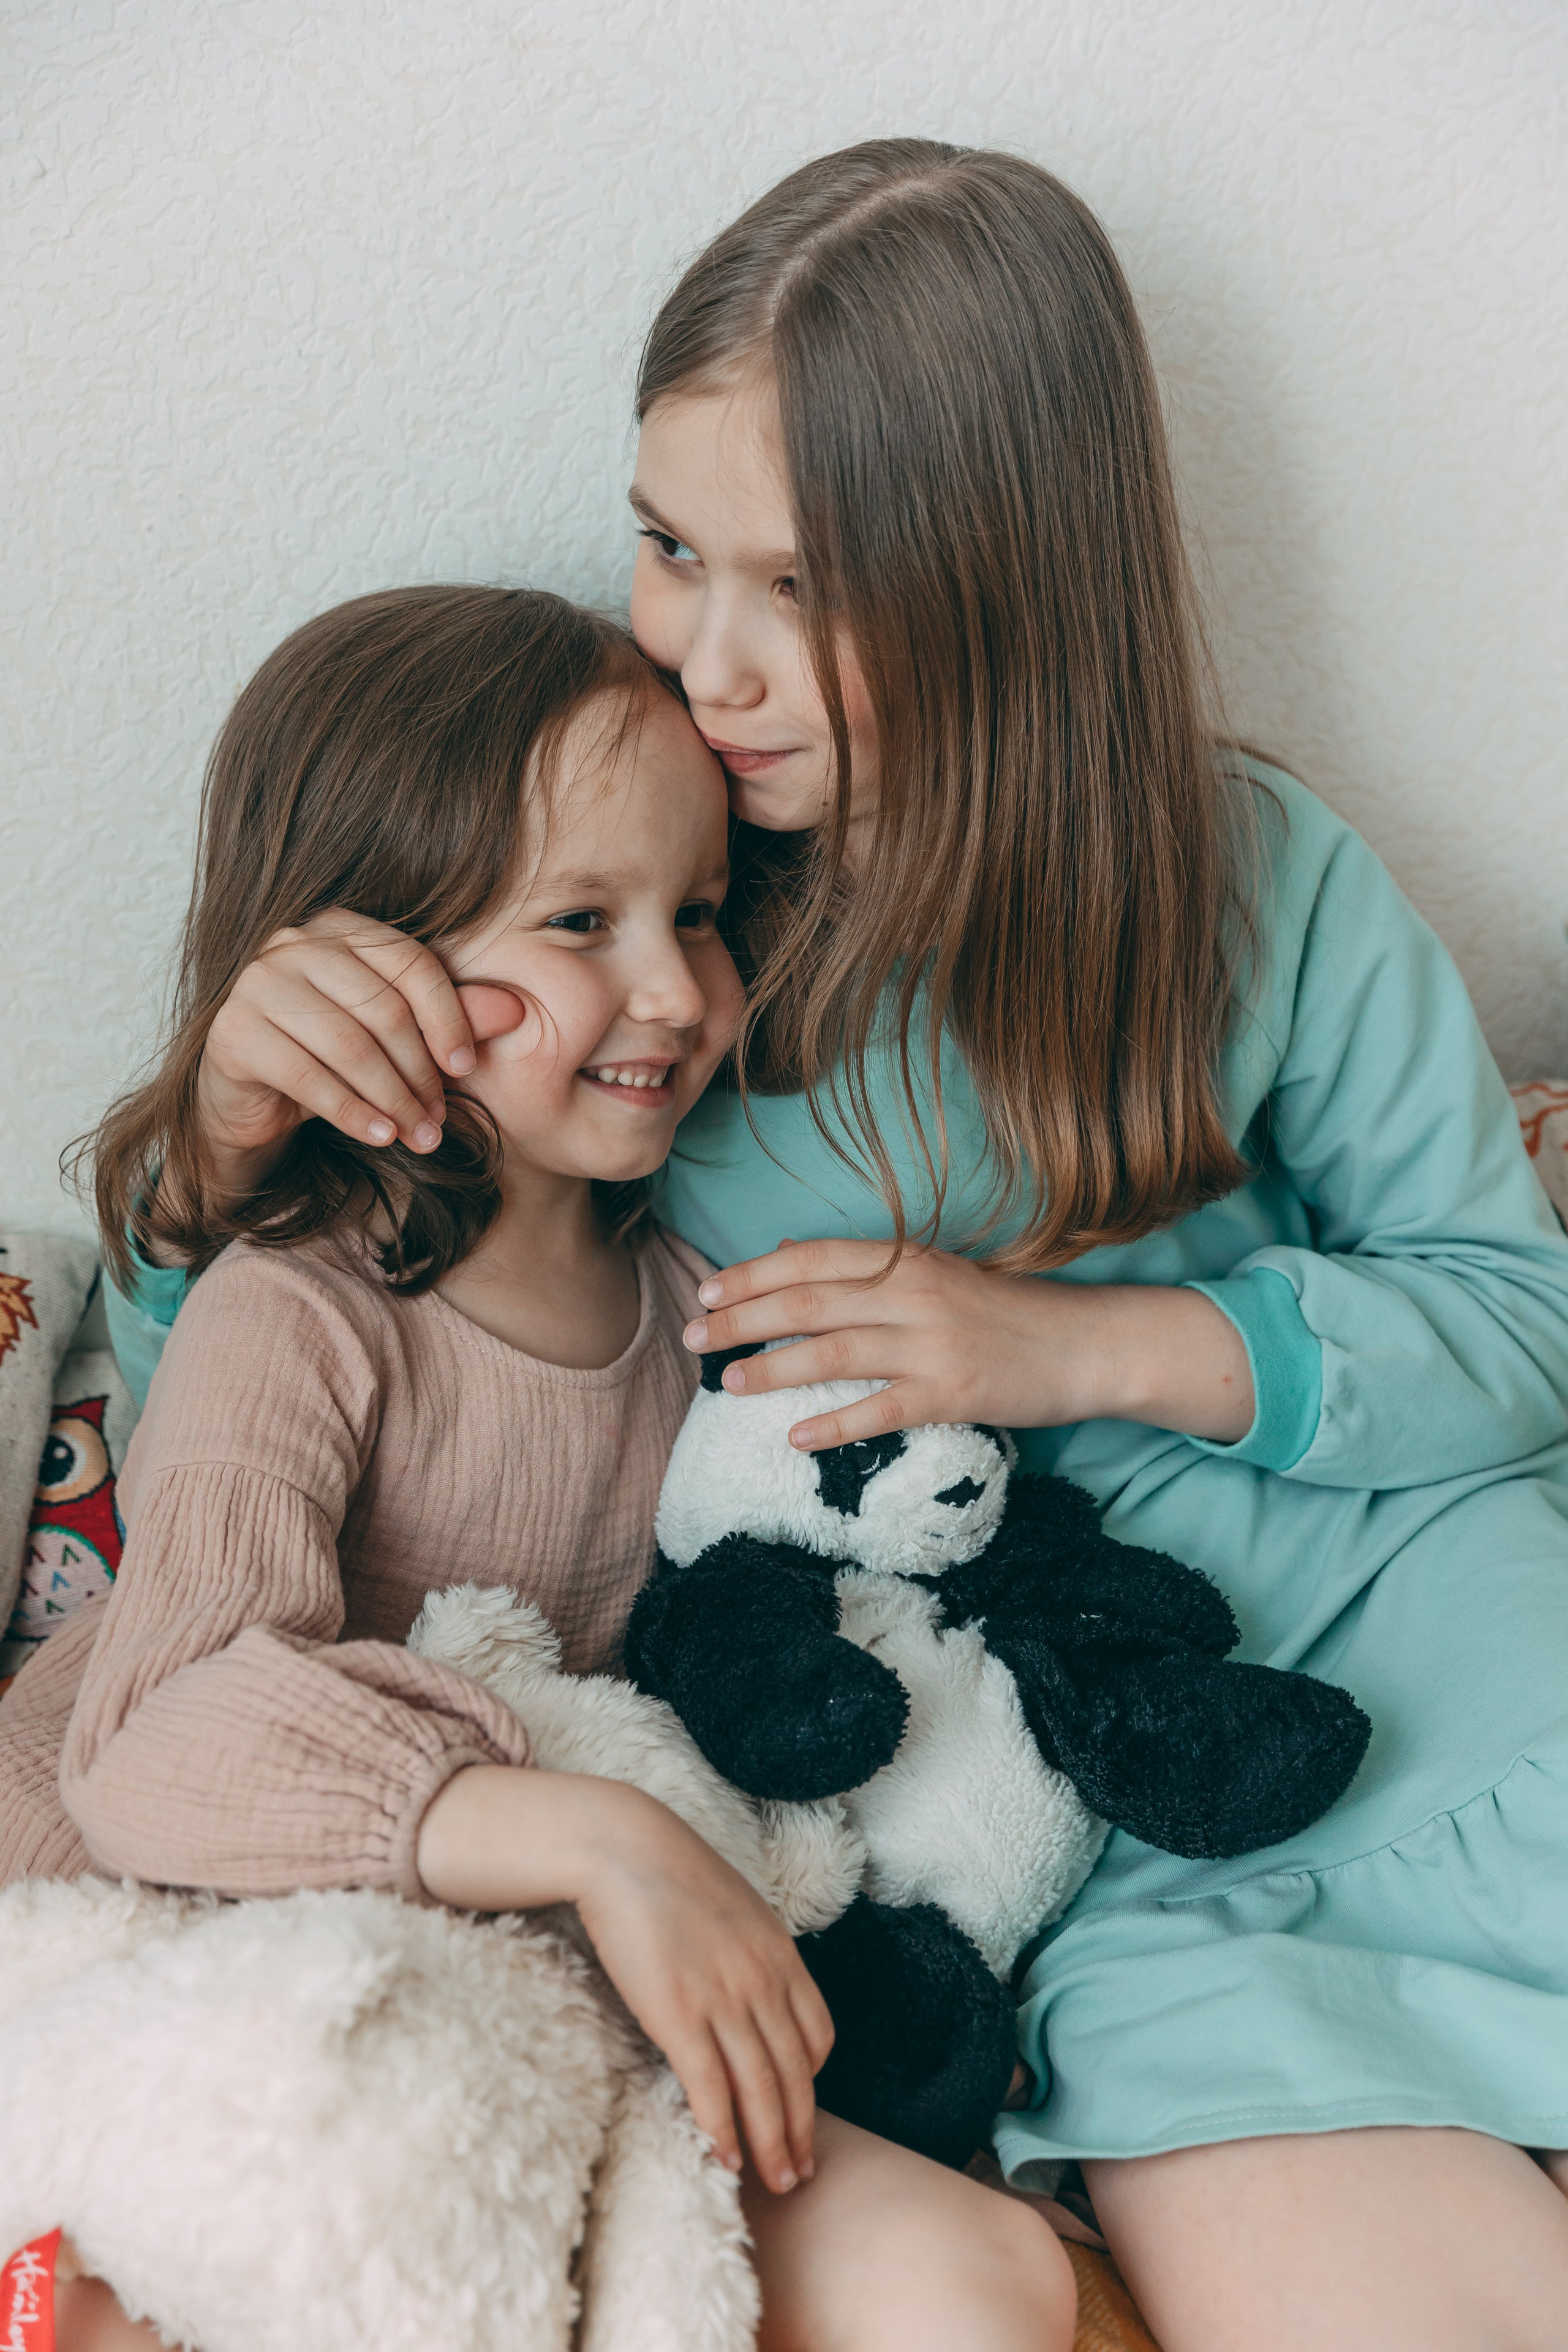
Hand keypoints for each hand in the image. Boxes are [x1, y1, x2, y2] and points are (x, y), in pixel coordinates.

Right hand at [194, 909, 524, 1199]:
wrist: (251, 1100)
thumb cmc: (330, 1059)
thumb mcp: (396, 1038)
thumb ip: (449, 1017)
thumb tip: (515, 1008)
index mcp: (339, 928)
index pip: (411, 963)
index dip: (448, 1017)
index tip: (466, 1068)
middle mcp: (292, 944)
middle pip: (383, 1008)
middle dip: (420, 1072)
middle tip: (439, 1118)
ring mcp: (256, 984)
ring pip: (350, 1046)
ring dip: (393, 1099)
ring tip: (419, 1135)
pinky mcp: (232, 1033)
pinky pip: (309, 1077)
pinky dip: (352, 1112)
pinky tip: (380, 1136)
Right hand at [416, 1765, 832, 2194]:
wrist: (625, 1849)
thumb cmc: (672, 1875)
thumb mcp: (737, 1908)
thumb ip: (754, 1952)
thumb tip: (757, 1988)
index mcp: (780, 1955)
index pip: (817, 2035)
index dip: (811, 2081)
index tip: (802, 2111)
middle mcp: (762, 1982)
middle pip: (794, 2074)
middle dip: (800, 2131)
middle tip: (802, 2175)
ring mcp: (723, 2000)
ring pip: (761, 2089)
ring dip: (771, 2144)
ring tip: (775, 2182)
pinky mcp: (679, 2015)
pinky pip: (710, 2087)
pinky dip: (722, 2129)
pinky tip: (726, 2158)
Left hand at [681, 1238, 1255, 1447]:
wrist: (1084, 1345)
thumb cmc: (1002, 1311)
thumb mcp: (934, 1272)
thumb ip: (865, 1266)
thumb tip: (786, 1253)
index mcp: (906, 1260)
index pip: (811, 1259)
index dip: (752, 1274)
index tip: (706, 1289)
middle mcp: (914, 1295)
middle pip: (808, 1302)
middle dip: (743, 1319)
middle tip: (694, 1338)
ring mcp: (933, 1346)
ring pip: (834, 1353)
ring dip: (774, 1368)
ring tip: (728, 1384)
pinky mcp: (952, 1394)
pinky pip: (881, 1411)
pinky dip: (834, 1424)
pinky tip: (795, 1436)